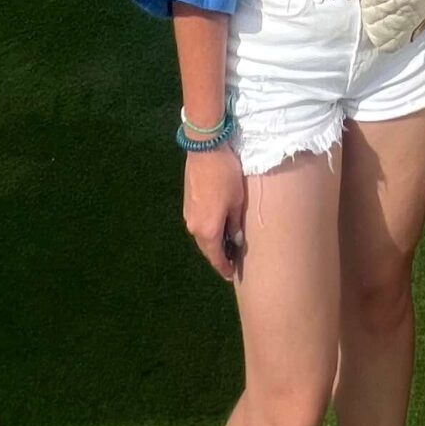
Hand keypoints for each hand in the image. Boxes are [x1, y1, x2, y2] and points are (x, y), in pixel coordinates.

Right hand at [183, 145, 246, 280]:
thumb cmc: (226, 176)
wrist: (205, 149)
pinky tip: (217, 225)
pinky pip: (198, 224)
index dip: (224, 268)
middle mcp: (194, 227)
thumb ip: (235, 224)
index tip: (232, 276)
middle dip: (219, 256)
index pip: (216, 258)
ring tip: (226, 243)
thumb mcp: (237, 201)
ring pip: (201, 236)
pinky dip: (207, 229)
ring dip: (213, 242)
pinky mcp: (187, 203)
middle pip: (207, 249)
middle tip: (232, 260)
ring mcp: (188, 215)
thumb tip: (236, 239)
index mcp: (208, 230)